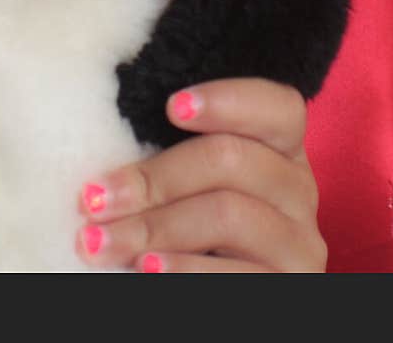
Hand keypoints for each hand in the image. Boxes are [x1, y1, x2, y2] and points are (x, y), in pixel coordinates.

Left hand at [76, 78, 325, 271]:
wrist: (215, 292)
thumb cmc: (191, 228)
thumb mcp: (190, 184)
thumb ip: (169, 152)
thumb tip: (103, 131)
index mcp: (279, 148)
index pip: (277, 107)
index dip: (228, 100)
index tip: (171, 107)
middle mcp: (297, 190)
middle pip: (232, 161)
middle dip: (155, 178)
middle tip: (94, 198)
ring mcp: (299, 244)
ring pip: (228, 215)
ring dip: (155, 227)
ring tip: (101, 241)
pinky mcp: (291, 289)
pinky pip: (235, 276)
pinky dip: (184, 269)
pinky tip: (146, 269)